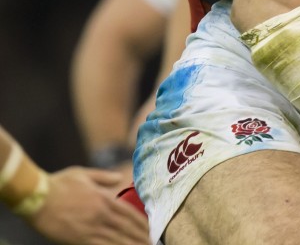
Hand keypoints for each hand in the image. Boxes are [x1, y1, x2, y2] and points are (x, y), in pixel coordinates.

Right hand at [26, 167, 148, 244]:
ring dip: (132, 244)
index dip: (142, 224)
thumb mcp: (84, 174)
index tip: (151, 230)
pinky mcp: (79, 240)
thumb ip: (104, 177)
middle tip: (152, 243)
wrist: (36, 197)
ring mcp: (91, 228)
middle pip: (128, 229)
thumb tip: (119, 179)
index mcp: (105, 199)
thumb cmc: (58, 183)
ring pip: (118, 240)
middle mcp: (102, 215)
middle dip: (141, 237)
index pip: (130, 214)